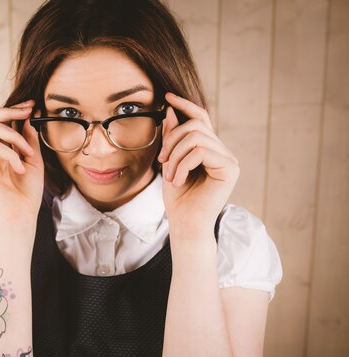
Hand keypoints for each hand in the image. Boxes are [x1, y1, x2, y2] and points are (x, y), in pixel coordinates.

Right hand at [0, 99, 43, 223]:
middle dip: (10, 111)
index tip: (32, 105)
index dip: (13, 109)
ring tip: (29, 155)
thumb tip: (28, 116)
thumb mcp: (33, 159)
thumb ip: (29, 138)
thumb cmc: (28, 192)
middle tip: (28, 112)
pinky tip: (21, 168)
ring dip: (16, 138)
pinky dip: (11, 154)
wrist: (23, 216)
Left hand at [158, 92, 239, 233]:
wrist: (185, 223)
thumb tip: (172, 111)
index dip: (185, 105)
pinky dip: (183, 164)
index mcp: (210, 149)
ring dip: (175, 156)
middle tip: (161, 162)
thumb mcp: (170, 162)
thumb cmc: (178, 197)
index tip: (167, 98)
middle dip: (171, 140)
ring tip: (170, 176)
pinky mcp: (230, 168)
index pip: (200, 118)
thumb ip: (173, 138)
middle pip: (195, 126)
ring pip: (196, 137)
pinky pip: (201, 151)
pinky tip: (177, 181)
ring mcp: (229, 159)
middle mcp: (223, 151)